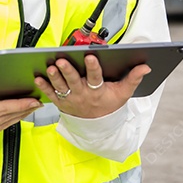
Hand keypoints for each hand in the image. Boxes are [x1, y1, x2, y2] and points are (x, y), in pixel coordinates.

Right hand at [0, 82, 41, 146]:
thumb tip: (1, 84)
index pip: (2, 109)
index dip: (20, 105)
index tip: (33, 100)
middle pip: (6, 118)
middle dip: (24, 109)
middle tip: (37, 101)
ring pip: (5, 125)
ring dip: (19, 116)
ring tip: (30, 107)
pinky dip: (7, 121)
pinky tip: (15, 114)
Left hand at [34, 54, 150, 118]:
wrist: (97, 125)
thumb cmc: (109, 104)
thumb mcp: (123, 93)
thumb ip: (133, 78)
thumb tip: (145, 67)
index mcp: (98, 91)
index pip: (96, 78)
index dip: (93, 68)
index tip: (90, 57)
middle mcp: (82, 95)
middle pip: (74, 81)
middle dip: (68, 71)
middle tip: (62, 61)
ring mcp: (70, 99)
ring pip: (61, 87)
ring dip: (54, 77)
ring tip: (50, 67)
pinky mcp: (61, 101)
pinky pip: (51, 94)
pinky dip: (44, 86)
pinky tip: (37, 77)